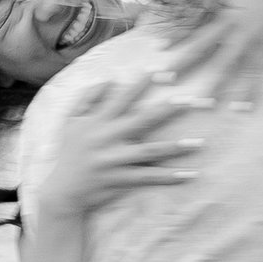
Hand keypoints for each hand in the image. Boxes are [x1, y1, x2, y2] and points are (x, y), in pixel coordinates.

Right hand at [17, 68, 204, 225]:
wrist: (63, 191)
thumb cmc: (69, 152)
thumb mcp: (71, 121)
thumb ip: (87, 98)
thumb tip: (109, 78)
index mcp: (98, 121)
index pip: (123, 98)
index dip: (141, 83)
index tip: (162, 70)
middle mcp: (108, 138)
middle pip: (142, 120)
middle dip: (167, 109)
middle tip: (189, 100)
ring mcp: (116, 160)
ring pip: (150, 151)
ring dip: (176, 147)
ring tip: (199, 143)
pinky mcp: (122, 179)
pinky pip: (149, 177)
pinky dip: (170, 177)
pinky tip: (190, 174)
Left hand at [163, 0, 262, 105]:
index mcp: (223, 4)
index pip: (193, 22)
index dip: (176, 35)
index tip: (158, 49)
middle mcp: (233, 22)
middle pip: (202, 46)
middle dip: (181, 64)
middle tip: (163, 80)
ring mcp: (252, 35)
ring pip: (228, 64)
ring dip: (215, 85)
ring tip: (202, 104)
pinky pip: (258, 72)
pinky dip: (252, 91)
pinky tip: (244, 107)